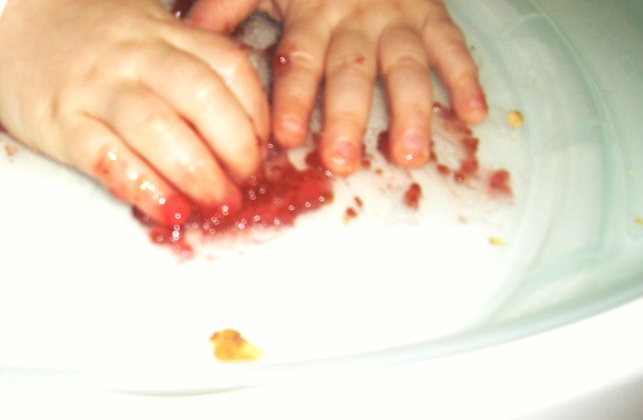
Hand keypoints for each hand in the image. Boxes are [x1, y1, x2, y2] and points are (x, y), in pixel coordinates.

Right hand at [0, 0, 269, 224]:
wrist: (8, 20)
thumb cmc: (93, 39)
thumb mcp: (150, 34)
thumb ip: (192, 69)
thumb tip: (246, 131)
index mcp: (166, 34)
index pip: (229, 68)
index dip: (255, 115)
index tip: (263, 152)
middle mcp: (136, 56)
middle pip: (201, 98)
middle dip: (235, 149)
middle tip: (243, 185)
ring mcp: (98, 88)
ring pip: (157, 128)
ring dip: (196, 173)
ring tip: (216, 204)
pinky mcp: (62, 123)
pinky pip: (109, 158)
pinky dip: (144, 188)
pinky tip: (168, 211)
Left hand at [187, 0, 486, 174]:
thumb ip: (227, 7)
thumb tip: (189, 33)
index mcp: (310, 16)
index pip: (300, 61)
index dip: (295, 100)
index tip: (290, 139)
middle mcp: (355, 20)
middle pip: (351, 73)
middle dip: (349, 117)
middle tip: (345, 160)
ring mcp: (397, 17)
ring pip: (405, 65)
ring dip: (411, 111)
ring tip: (412, 155)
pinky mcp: (432, 13)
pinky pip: (452, 45)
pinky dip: (465, 78)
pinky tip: (473, 114)